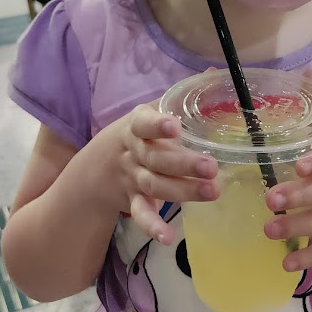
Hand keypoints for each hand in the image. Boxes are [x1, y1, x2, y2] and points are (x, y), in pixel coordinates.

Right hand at [98, 102, 218, 243]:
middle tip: (211, 167)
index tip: (175, 126)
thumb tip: (214, 75)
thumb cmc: (138, 133)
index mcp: (136, 125)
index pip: (144, 124)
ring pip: (154, 185)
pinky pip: (140, 214)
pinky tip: (168, 237)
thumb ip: (180, 97)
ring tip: (212, 192)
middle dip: (183, 164)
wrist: (96, 167)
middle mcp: (132, 152)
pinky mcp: (131, 200)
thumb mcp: (150, 112)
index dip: (157, 125)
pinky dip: (152, 226)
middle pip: (155, 158)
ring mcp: (131, 178)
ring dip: (182, 191)